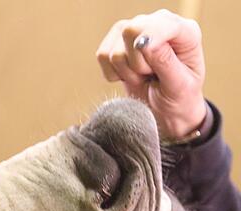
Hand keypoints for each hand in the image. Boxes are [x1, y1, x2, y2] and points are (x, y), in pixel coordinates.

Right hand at [96, 9, 206, 140]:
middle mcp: (159, 24)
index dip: (148, 41)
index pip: (157, 24)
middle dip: (136, 63)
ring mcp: (135, 30)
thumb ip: (165, 61)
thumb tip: (145, 43)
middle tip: (150, 74)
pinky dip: (113, 74)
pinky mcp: (115, 41)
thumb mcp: (180, 85)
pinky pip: (102, 56)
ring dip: (126, 72)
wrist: (165, 110)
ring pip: (114, 51)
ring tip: (143, 77)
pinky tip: (129, 75)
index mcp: (184, 31)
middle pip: (130, 31)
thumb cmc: (179, 97)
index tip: (148, 67)